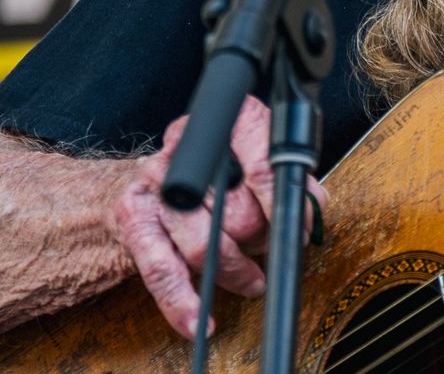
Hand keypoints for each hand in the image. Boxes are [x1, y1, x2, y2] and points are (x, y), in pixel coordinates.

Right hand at [104, 96, 328, 338]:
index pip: (263, 166)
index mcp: (229, 124)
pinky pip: (160, 268)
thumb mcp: (266, 161)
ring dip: (237, 270)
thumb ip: (294, 181)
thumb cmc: (228, 169)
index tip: (301, 229)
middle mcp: (188, 147)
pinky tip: (199, 320)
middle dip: (263, 240)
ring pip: (204, 245)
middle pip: (237, 212)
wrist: (163, 175)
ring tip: (253, 278)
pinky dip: (182, 302)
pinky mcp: (132, 215)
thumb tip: (311, 209)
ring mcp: (156, 181)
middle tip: (273, 248)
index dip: (284, 205)